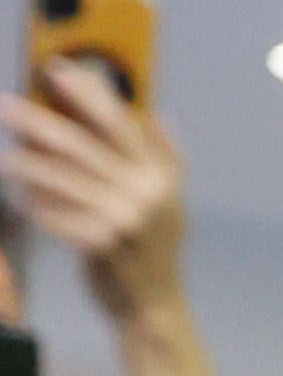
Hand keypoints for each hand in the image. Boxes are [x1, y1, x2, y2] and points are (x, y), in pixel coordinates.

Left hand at [1, 60, 187, 320]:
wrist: (153, 306)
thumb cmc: (153, 249)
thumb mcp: (172, 202)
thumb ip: (167, 158)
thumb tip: (159, 115)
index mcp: (159, 176)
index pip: (120, 123)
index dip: (88, 92)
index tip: (54, 68)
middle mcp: (144, 194)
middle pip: (82, 146)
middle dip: (39, 122)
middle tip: (5, 105)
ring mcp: (123, 220)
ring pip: (61, 179)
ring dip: (26, 164)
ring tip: (4, 157)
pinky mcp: (100, 245)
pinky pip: (56, 216)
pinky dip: (37, 206)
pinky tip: (24, 200)